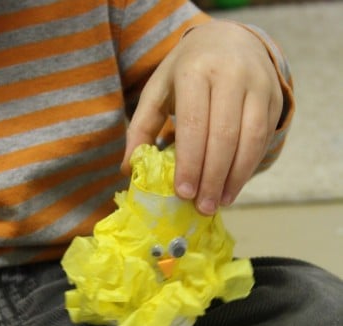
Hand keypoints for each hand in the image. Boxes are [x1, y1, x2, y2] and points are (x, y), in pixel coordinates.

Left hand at [121, 20, 282, 213]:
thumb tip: (129, 169)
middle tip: (202, 207)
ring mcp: (258, 85)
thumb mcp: (158, 90)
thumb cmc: (187, 71)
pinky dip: (249, 166)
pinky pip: (264, 138)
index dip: (190, 162)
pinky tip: (234, 186)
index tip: (184, 193)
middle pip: (224, 136)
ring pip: (250, 140)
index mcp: (196, 70)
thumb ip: (142, 128)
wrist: (230, 39)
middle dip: (212, 178)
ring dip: (235, 178)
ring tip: (220, 202)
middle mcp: (231, 74)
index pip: (194, 124)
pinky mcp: (275, 98)